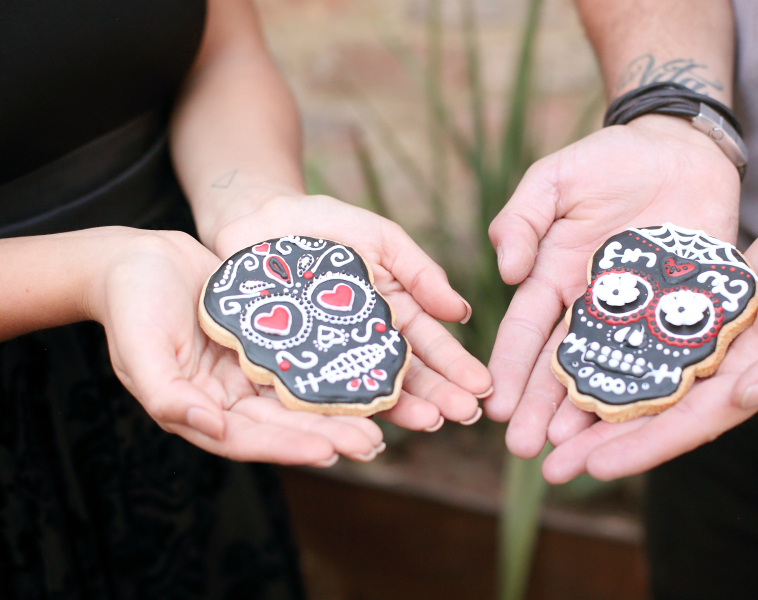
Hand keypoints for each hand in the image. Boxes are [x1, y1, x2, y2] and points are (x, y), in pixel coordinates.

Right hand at [92, 229, 384, 465]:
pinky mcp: (265, 343)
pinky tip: (364, 372)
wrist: (140, 258)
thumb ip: (166, 394)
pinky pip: (303, 359)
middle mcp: (228, 399)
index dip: (288, 446)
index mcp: (198, 410)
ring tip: (382, 419)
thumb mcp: (139, 349)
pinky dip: (331, 369)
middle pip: (285, 424)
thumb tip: (210, 427)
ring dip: (338, 410)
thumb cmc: (131, 303)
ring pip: (301, 397)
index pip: (248, 438)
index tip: (328, 451)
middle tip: (372, 444)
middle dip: (328, 435)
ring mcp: (249, 371)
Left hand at [211, 193, 492, 430]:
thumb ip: (420, 273)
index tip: (483, 386)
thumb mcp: (382, 238)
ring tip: (430, 422)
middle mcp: (366, 343)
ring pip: (369, 389)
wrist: (257, 217)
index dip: (457, 366)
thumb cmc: (325, 223)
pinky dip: (342, 410)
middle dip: (439, 395)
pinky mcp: (292, 364)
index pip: (431, 345)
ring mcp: (330, 357)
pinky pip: (317, 391)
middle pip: (407, 375)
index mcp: (394, 314)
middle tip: (465, 415)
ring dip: (402, 408)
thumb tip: (462, 313)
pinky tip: (367, 424)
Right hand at [484, 115, 739, 457]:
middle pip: (562, 365)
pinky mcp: (684, 312)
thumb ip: (521, 219)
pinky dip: (654, 388)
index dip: (509, 368)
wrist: (682, 149)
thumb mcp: (553, 180)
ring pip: (611, 371)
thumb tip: (505, 271)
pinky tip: (640, 422)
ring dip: (587, 412)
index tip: (494, 405)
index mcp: (555, 278)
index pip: (525, 331)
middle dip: (540, 408)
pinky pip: (669, 354)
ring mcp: (638, 314)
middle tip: (523, 449)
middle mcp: (592, 306)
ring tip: (569, 449)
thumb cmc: (611, 160)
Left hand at [542, 186, 757, 481]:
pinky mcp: (692, 318)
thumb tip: (751, 395)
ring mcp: (705, 348)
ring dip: (598, 408)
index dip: (642, 448)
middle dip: (603, 443)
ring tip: (550, 430)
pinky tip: (576, 368)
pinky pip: (646, 344)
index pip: (689, 424)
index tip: (593, 468)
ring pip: (642, 385)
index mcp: (753, 380)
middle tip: (550, 467)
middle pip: (654, 416)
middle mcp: (722, 373)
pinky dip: (614, 360)